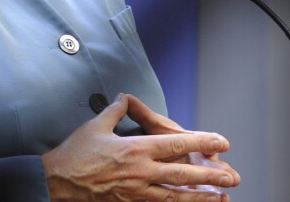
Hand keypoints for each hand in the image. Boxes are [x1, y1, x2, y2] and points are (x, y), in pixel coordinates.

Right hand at [41, 93, 239, 200]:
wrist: (56, 182)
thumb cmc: (74, 154)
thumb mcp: (96, 125)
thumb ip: (116, 110)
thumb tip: (124, 97)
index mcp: (135, 149)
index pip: (176, 144)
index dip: (201, 142)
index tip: (220, 141)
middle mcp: (140, 172)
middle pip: (183, 175)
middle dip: (211, 176)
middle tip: (233, 177)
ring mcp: (136, 192)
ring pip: (175, 196)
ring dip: (201, 198)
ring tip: (221, 198)